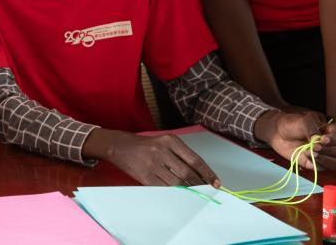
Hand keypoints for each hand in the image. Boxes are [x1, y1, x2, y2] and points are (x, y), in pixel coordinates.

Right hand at [84, 129, 219, 186]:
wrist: (118, 146)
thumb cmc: (144, 145)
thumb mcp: (163, 142)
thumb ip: (180, 155)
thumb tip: (199, 175)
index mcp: (170, 140)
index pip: (195, 160)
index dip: (208, 173)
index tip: (216, 182)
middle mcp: (162, 151)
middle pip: (188, 173)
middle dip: (200, 185)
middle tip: (207, 192)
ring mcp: (152, 164)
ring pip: (177, 184)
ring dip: (188, 192)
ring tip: (195, 195)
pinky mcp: (144, 176)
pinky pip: (163, 189)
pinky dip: (174, 194)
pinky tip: (179, 196)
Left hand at [254, 110, 335, 169]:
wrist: (277, 132)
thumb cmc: (292, 123)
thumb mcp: (303, 121)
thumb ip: (312, 129)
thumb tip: (319, 142)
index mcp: (328, 131)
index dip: (334, 139)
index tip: (323, 139)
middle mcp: (328, 144)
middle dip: (327, 150)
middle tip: (314, 146)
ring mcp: (322, 155)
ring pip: (335, 163)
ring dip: (326, 160)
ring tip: (313, 153)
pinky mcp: (313, 163)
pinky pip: (322, 169)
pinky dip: (317, 164)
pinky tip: (306, 156)